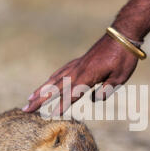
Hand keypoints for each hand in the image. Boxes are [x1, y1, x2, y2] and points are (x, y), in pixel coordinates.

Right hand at [22, 34, 138, 114]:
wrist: (122, 35)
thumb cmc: (124, 58)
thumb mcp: (120, 77)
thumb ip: (106, 90)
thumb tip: (94, 99)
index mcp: (88, 76)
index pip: (72, 95)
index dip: (61, 105)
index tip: (49, 115)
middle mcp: (78, 71)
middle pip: (55, 88)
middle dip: (40, 100)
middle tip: (25, 110)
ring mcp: (76, 65)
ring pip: (54, 80)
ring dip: (40, 90)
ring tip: (29, 99)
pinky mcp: (78, 62)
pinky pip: (60, 73)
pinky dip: (51, 80)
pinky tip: (46, 85)